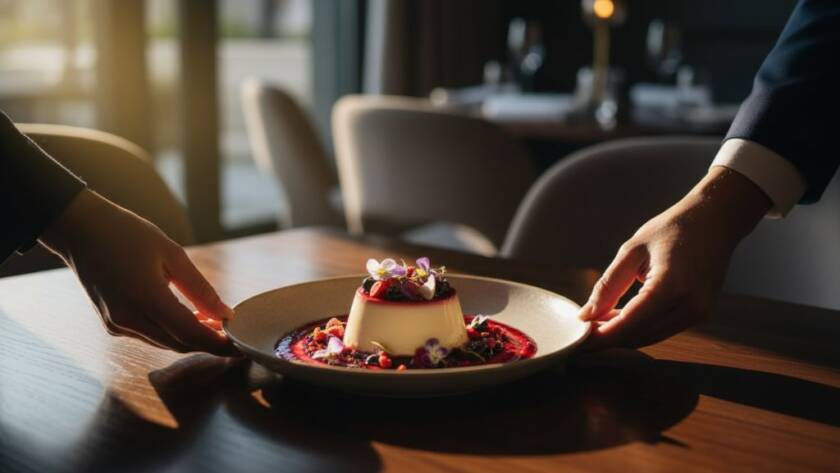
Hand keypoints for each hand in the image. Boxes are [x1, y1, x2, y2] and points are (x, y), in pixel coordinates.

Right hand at [40, 190, 237, 355]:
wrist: (80, 230)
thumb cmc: (126, 234)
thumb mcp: (172, 254)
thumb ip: (200, 289)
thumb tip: (225, 313)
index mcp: (146, 297)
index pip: (191, 334)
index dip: (219, 344)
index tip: (241, 346)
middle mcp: (128, 318)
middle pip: (179, 343)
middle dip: (209, 343)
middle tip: (233, 334)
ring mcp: (116, 324)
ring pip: (165, 343)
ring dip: (191, 338)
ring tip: (215, 323)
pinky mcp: (112, 324)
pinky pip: (150, 336)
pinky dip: (172, 332)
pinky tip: (189, 318)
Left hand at [578, 167, 771, 348]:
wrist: (716, 220)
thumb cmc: (673, 228)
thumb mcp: (632, 251)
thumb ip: (608, 286)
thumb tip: (587, 315)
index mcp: (672, 286)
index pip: (629, 323)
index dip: (600, 336)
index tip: (577, 339)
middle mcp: (690, 306)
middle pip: (639, 336)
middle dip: (608, 337)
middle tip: (581, 330)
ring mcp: (699, 313)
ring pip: (650, 337)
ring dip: (622, 334)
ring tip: (596, 322)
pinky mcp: (699, 314)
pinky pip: (662, 329)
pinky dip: (638, 328)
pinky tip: (618, 317)